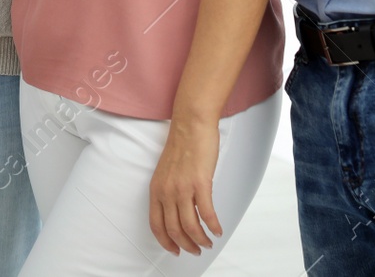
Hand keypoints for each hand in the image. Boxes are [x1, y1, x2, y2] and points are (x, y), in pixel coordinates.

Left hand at [148, 116, 221, 255]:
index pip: (156, 224)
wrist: (191, 124)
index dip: (166, 241)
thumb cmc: (182, 144)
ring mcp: (182, 188)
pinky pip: (206, 213)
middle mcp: (166, 191)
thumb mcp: (166, 172)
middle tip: (195, 250)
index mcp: (156, 189)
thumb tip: (180, 210)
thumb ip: (169, 191)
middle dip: (186, 245)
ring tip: (208, 243)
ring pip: (190, 226)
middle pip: (174, 229)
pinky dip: (213, 226)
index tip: (174, 250)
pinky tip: (218, 230)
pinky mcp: (200, 183)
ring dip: (200, 239)